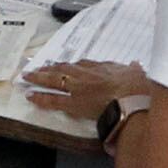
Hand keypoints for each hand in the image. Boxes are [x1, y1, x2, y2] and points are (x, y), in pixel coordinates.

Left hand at [18, 58, 148, 121]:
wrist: (131, 101)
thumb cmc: (137, 89)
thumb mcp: (139, 75)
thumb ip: (134, 70)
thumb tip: (135, 65)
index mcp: (103, 68)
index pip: (84, 64)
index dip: (73, 66)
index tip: (66, 66)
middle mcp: (87, 74)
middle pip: (65, 69)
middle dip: (50, 68)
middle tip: (37, 68)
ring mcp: (78, 87)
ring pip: (55, 79)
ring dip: (40, 77)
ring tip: (28, 76)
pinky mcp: (73, 103)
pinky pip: (53, 99)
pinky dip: (40, 97)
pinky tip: (30, 95)